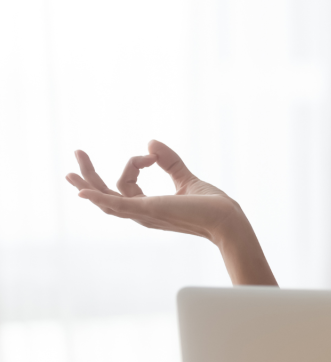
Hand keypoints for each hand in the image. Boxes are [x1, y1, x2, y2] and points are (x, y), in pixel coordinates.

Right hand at [66, 140, 240, 244]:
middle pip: (105, 194)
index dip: (134, 163)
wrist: (226, 218)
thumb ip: (169, 161)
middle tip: (77, 153)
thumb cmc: (211, 204)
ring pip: (106, 199)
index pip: (125, 183)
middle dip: (89, 175)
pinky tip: (82, 191)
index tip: (152, 154)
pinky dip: (99, 198)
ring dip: (88, 182)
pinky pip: (117, 205)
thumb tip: (151, 143)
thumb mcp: (185, 177)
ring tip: (72, 167)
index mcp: (148, 207)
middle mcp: (141, 213)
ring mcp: (143, 213)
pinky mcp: (149, 210)